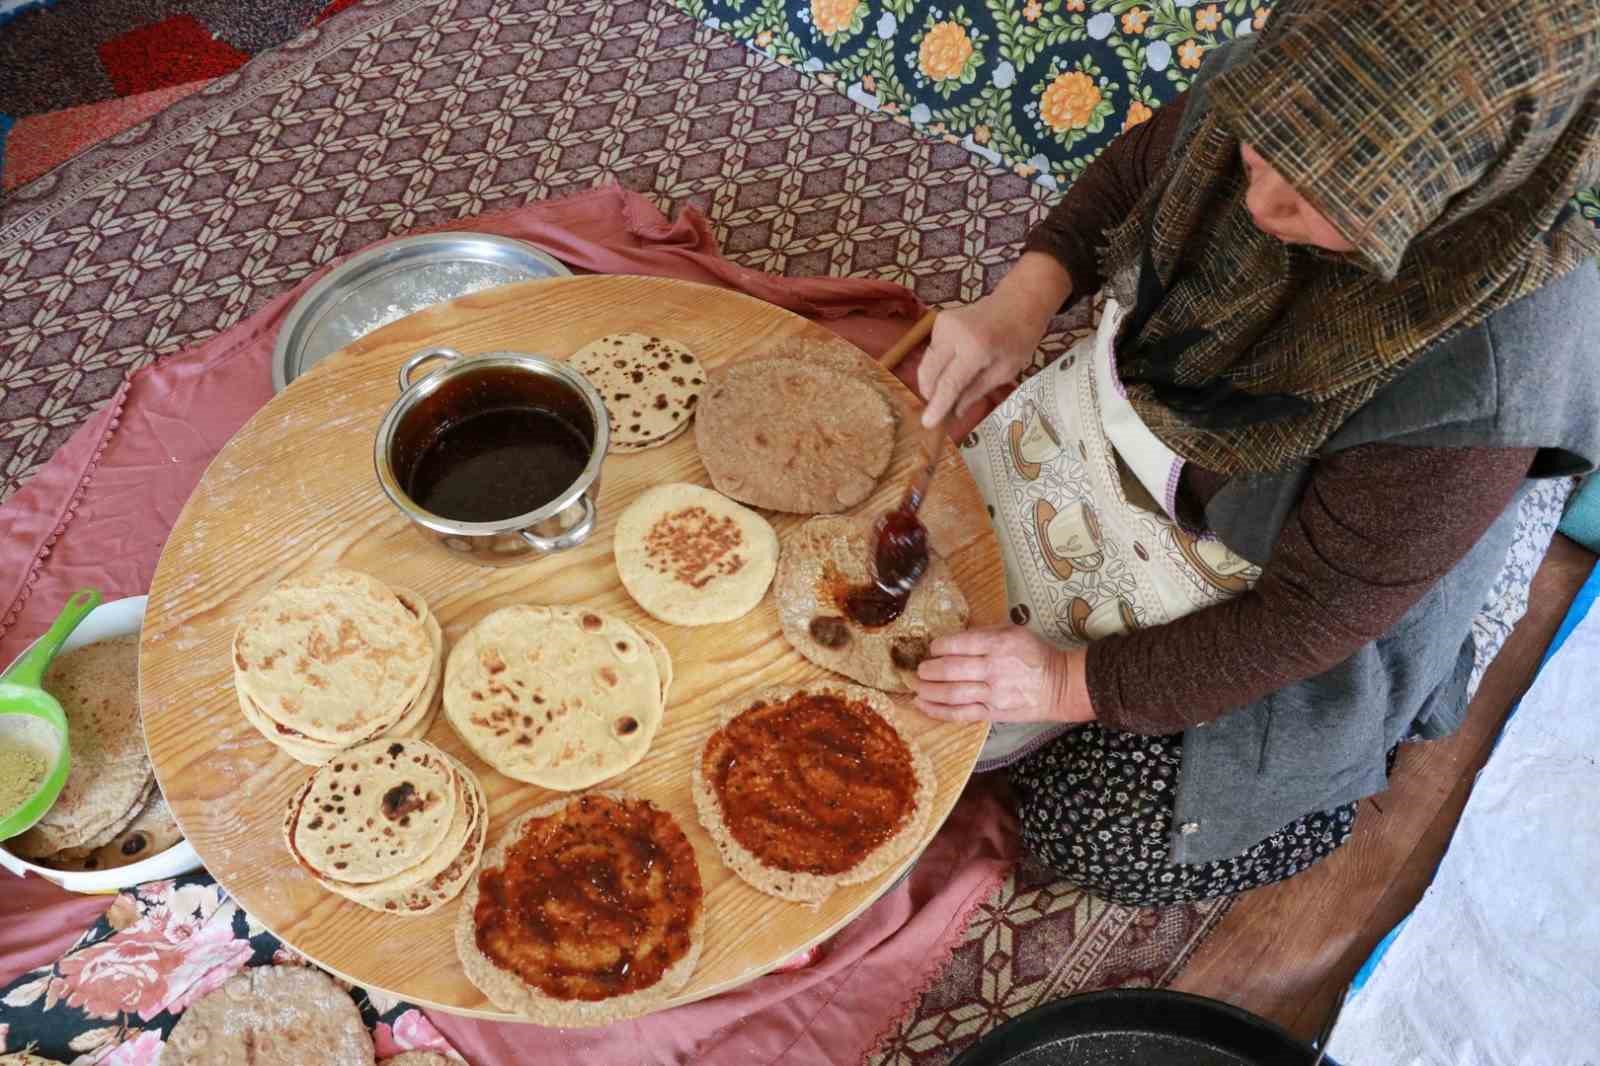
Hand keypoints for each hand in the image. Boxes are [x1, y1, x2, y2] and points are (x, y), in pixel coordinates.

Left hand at [913, 625, 1092, 723]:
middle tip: (919, 669)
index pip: (960, 644)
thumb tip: (954, 636)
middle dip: (929, 669)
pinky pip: (960, 714)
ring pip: (952, 693)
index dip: (939, 646)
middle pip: (951, 670)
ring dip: (928, 690)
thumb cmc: (1035, 655)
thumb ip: (985, 632)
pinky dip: (938, 711)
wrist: (1060, 686)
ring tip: (917, 686)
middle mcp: (994, 669)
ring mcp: (993, 694)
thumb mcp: (1014, 632)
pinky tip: (923, 705)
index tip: (933, 648)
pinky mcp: (993, 714)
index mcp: (999, 645)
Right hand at [916, 252, 1069, 428]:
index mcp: (975, 348)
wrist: (1018, 301)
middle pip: (929, 372)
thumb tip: (955, 411)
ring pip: (926, 363)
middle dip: (930, 394)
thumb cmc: (1019, 338)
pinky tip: (954, 365)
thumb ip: (976, 391)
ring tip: (950, 388)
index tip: (928, 423)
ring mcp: (943, 325)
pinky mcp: (938, 321)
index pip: (949, 383)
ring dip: (934, 380)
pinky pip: (932, 351)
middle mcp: (953, 334)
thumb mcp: (1005, 371)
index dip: (937, 405)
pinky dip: (938, 365)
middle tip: (940, 408)